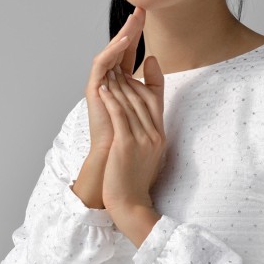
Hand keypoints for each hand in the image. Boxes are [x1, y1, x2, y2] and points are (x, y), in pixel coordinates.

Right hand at [84, 6, 145, 155]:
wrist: (117, 153)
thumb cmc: (131, 131)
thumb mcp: (149, 101)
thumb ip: (153, 82)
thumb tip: (154, 58)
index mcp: (120, 80)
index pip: (129, 50)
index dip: (136, 32)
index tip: (146, 14)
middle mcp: (108, 78)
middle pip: (119, 47)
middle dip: (129, 27)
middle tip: (140, 8)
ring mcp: (100, 82)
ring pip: (110, 52)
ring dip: (122, 36)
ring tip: (133, 21)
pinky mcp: (93, 88)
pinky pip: (101, 64)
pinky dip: (112, 52)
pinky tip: (123, 41)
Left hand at [97, 54, 165, 215]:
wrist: (131, 204)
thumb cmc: (134, 181)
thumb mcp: (147, 155)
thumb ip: (147, 134)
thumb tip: (142, 119)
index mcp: (159, 135)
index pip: (156, 99)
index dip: (150, 78)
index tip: (144, 61)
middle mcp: (154, 134)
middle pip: (142, 97)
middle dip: (130, 76)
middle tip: (118, 59)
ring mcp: (142, 139)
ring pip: (130, 103)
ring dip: (118, 83)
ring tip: (108, 68)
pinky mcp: (127, 144)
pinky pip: (120, 116)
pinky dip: (112, 99)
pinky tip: (104, 88)